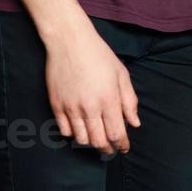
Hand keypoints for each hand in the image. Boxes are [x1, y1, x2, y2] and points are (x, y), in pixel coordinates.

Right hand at [46, 28, 140, 154]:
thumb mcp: (121, 74)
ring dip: (91, 143)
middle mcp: (90, 107)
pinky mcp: (56, 105)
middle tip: (111, 149)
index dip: (121, 145)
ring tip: (96, 139)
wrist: (69, 41)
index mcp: (108, 99)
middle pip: (99, 142)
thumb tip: (134, 123)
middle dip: (108, 149)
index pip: (116, 134)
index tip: (124, 147)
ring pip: (81, 140)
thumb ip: (129, 101)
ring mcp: (71, 107)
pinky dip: (74, 134)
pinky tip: (80, 128)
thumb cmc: (98, 55)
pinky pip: (65, 131)